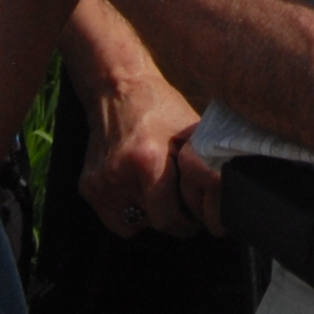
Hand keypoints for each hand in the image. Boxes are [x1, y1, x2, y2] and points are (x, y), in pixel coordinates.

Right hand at [80, 67, 222, 236]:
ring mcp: (100, 183)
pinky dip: (126, 209)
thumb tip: (226, 193)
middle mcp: (120, 175)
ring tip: (155, 192)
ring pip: (129, 225)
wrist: (117, 87)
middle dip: (168, 219)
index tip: (193, 217)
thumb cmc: (160, 108)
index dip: (185, 223)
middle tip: (178, 204)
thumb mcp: (190, 131)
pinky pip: (111, 216)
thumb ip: (205, 164)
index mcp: (148, 162)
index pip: (168, 220)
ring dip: (146, 216)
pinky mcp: (87, 186)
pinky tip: (136, 187)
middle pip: (151, 224)